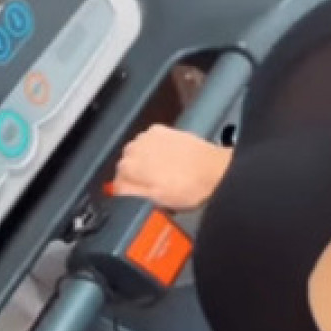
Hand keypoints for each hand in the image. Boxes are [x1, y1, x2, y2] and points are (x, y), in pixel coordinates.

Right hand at [111, 124, 232, 211]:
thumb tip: (115, 190)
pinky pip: (151, 142)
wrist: (215, 170)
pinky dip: (156, 149)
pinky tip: (169, 160)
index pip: (116, 180)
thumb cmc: (192, 187)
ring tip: (164, 173)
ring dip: (146, 161)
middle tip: (154, 186)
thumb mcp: (156, 200)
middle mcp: (136, 148)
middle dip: (137, 175)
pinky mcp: (163, 130)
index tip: (138, 195)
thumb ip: (129, 194)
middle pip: (126, 164)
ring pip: (138, 152)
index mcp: (130, 167)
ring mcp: (149, 137)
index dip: (128, 191)